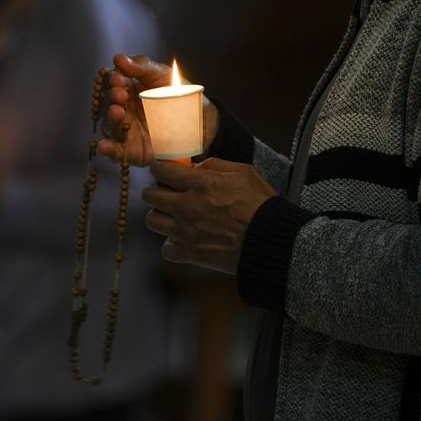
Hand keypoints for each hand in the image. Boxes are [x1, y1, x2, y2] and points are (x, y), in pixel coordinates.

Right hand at [98, 54, 219, 165]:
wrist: (203, 121)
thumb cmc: (182, 96)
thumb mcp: (165, 76)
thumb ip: (143, 67)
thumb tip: (119, 58)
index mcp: (128, 89)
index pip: (112, 83)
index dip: (112, 80)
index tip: (119, 79)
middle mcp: (124, 110)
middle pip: (107, 103)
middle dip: (111, 98)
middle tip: (120, 94)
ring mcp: (127, 132)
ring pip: (110, 126)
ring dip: (110, 119)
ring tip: (117, 112)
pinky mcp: (134, 151)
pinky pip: (117, 152)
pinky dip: (109, 150)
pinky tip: (104, 146)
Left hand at [142, 158, 276, 273]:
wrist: (271, 240)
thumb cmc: (261, 204)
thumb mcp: (244, 172)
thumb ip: (216, 165)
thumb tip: (196, 167)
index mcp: (201, 184)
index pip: (162, 171)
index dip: (159, 168)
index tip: (162, 170)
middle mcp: (188, 207)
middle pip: (150, 195)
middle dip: (155, 190)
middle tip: (165, 192)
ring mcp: (187, 232)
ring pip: (152, 220)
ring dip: (160, 215)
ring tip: (172, 216)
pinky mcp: (191, 254)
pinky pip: (166, 249)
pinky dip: (171, 244)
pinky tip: (182, 238)